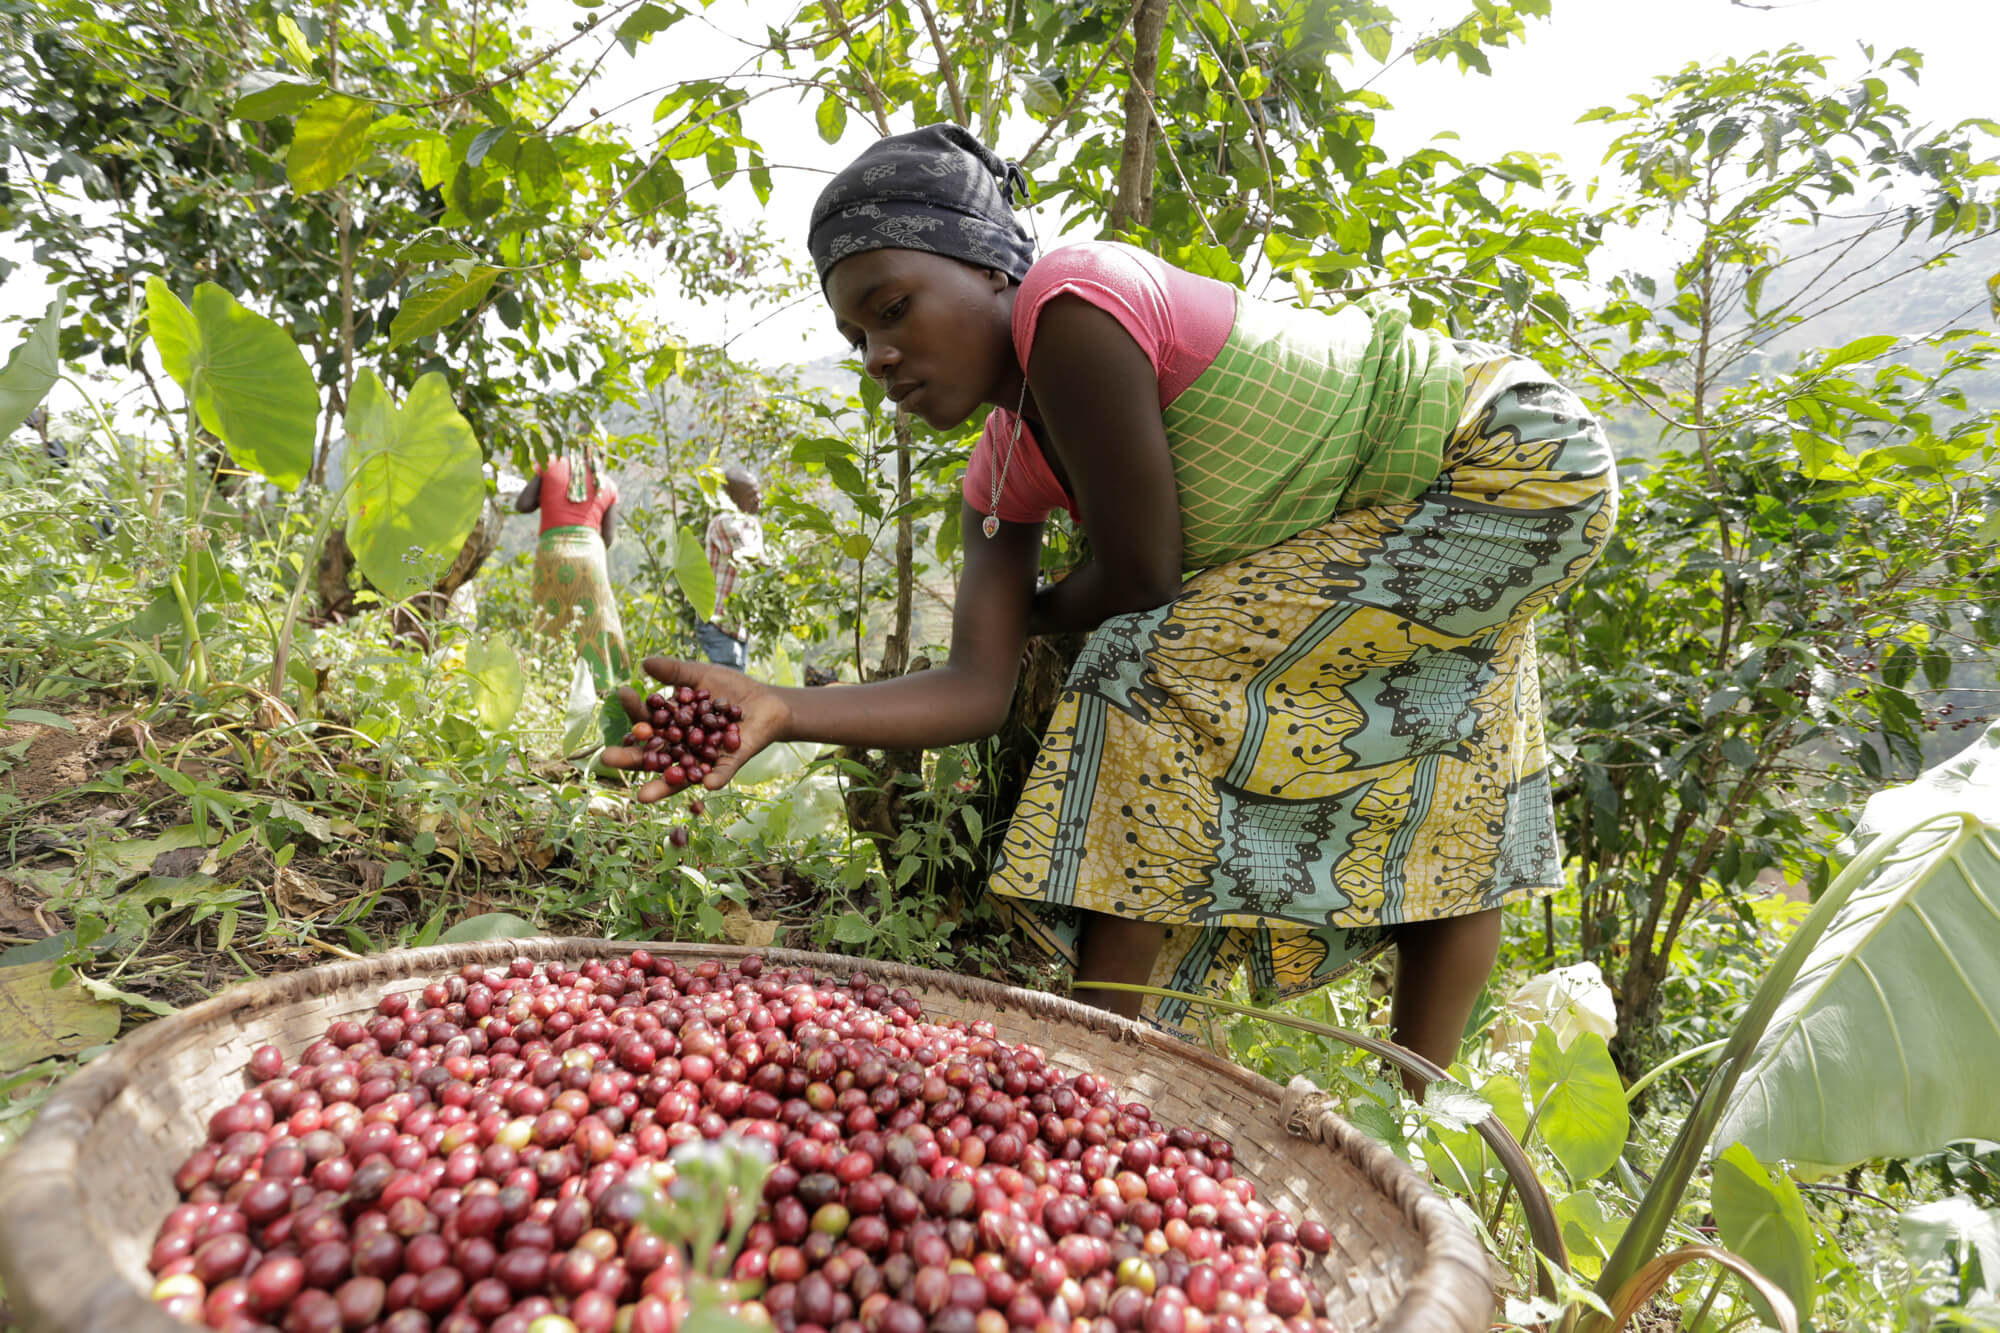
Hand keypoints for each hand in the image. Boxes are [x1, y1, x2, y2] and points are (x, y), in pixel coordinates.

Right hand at [598, 657, 790, 798]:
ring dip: (663, 786)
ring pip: (680, 775)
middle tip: (606, 759)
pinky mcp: (729, 764)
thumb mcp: (700, 677)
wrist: (766, 701)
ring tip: (642, 796)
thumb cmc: (729, 690)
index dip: (635, 710)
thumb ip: (675, 673)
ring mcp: (704, 759)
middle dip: (631, 759)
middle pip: (654, 757)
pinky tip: (705, 785)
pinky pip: (721, 774)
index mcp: (672, 726)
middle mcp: (683, 748)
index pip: (648, 722)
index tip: (623, 693)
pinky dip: (714, 778)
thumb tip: (644, 663)